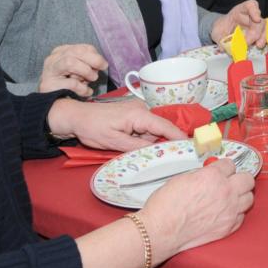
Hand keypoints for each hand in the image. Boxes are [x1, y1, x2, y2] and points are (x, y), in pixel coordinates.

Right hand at [38, 43, 106, 96]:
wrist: (50, 102)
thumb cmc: (67, 84)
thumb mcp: (79, 69)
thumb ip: (88, 63)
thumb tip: (102, 64)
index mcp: (61, 51)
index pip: (81, 47)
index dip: (95, 55)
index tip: (102, 65)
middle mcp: (53, 58)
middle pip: (77, 52)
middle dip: (93, 60)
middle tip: (102, 69)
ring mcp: (49, 71)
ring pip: (70, 62)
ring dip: (86, 71)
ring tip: (91, 80)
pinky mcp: (48, 84)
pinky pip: (70, 83)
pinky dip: (82, 88)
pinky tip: (87, 92)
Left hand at [45, 98, 185, 149]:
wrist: (75, 117)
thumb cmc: (93, 128)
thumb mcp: (115, 142)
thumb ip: (137, 148)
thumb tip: (157, 152)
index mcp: (139, 115)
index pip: (165, 127)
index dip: (179, 137)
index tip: (192, 146)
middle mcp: (142, 110)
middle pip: (159, 130)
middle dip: (155, 144)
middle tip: (147, 157)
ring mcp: (137, 111)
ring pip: (150, 131)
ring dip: (144, 142)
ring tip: (125, 147)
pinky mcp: (131, 115)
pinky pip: (142, 128)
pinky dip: (138, 138)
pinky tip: (125, 142)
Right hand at [140, 158, 255, 257]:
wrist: (160, 231)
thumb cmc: (165, 205)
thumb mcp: (183, 178)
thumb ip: (202, 174)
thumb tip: (209, 174)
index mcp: (213, 176)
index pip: (230, 164)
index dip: (224, 167)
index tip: (221, 171)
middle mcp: (226, 191)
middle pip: (247, 179)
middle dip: (239, 178)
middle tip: (231, 182)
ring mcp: (230, 210)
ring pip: (249, 197)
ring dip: (241, 196)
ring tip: (231, 198)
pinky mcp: (229, 227)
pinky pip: (242, 216)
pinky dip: (236, 213)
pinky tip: (225, 213)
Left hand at [212, 0, 265, 47]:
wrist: (222, 33)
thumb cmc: (221, 29)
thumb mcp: (217, 32)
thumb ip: (220, 39)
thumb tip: (224, 48)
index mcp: (240, 11)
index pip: (250, 6)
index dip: (255, 11)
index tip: (257, 19)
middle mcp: (250, 17)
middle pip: (260, 21)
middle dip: (256, 32)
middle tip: (248, 43)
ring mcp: (256, 25)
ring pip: (265, 28)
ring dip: (263, 37)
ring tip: (258, 45)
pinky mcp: (258, 34)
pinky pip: (265, 36)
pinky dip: (263, 41)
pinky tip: (259, 46)